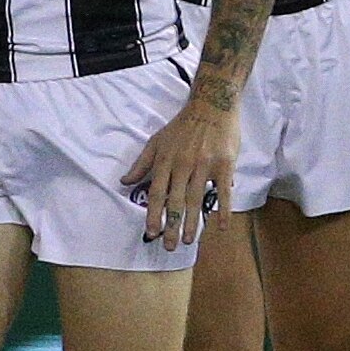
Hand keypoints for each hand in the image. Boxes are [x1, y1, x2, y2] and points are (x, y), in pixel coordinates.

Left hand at [123, 95, 238, 251]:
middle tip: (170, 246)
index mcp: (166, 160)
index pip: (157, 193)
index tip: (151, 233)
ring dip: (193, 223)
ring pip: (197, 199)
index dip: (153, 214)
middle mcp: (183, 164)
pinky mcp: (224, 164)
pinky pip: (223, 191)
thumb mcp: (157, 141)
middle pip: (176, 201)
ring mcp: (204, 165)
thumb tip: (125, 182)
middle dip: (172, 225)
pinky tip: (221, 227)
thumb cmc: (183, 125)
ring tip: (189, 241)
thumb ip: (141, 163)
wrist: (212, 104)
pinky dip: (223, 210)